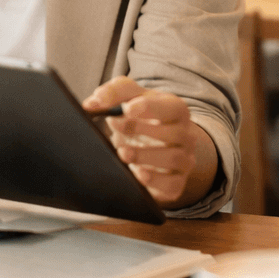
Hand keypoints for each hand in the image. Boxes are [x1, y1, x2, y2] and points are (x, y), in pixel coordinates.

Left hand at [83, 77, 203, 206]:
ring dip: (145, 156)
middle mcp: (186, 135)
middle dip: (143, 131)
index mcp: (177, 111)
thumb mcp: (130, 100)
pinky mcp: (177, 183)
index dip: (151, 107)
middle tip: (115, 125)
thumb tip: (92, 103)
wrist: (150, 148)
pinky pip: (172, 184)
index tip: (127, 108)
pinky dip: (154, 180)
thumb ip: (113, 93)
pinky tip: (137, 174)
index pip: (173, 107)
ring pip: (174, 158)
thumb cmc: (141, 120)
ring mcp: (185, 160)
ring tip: (122, 153)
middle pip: (174, 133)